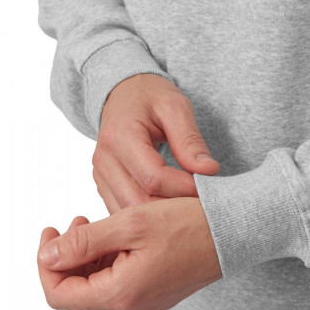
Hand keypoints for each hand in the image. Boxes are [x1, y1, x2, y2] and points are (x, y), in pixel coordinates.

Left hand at [37, 197, 222, 309]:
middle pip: (75, 295)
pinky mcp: (153, 296)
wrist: (231, 234)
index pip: (59, 294)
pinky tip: (115, 238)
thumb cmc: (188, 224)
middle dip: (65, 259)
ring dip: (85, 260)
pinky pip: (116, 287)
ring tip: (95, 225)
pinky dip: (105, 264)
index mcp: (121, 293)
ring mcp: (143, 304)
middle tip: (75, 222)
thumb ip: (84, 242)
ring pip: (94, 290)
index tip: (51, 231)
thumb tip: (48, 255)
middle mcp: (131, 308)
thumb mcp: (130, 223)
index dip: (46, 263)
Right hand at [93, 73, 219, 212]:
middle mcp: (104, 160)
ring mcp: (101, 176)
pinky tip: (171, 205)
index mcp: (120, 136)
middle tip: (200, 202)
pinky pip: (124, 210)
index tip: (207, 185)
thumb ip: (190, 140)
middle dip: (173, 207)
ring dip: (161, 215)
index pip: (153, 178)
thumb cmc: (150, 96)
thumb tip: (209, 171)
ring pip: (130, 212)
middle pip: (139, 202)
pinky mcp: (104, 185)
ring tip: (187, 205)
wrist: (123, 93)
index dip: (184, 188)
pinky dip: (148, 214)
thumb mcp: (175, 107)